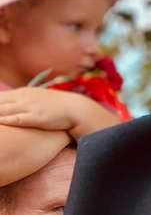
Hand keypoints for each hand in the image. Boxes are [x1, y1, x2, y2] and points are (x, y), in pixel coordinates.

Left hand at [0, 88, 114, 138]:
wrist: (77, 110)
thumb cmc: (60, 108)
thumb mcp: (41, 101)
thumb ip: (27, 104)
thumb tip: (18, 110)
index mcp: (24, 93)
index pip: (0, 97)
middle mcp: (23, 98)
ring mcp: (29, 107)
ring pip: (3, 110)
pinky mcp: (35, 117)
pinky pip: (16, 119)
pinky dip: (4, 120)